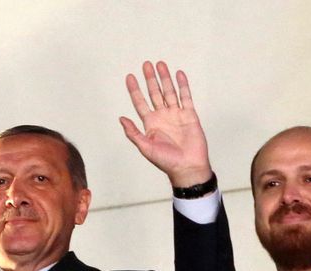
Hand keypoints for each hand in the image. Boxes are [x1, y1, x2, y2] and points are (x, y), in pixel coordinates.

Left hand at [120, 61, 211, 187]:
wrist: (187, 167)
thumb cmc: (166, 161)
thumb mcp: (145, 147)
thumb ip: (133, 133)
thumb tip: (121, 118)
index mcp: (151, 124)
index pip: (140, 102)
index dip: (135, 90)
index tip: (130, 77)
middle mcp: (162, 116)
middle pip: (154, 93)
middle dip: (150, 79)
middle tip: (146, 64)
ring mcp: (176, 114)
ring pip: (169, 92)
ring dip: (165, 78)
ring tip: (160, 64)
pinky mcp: (189, 115)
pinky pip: (185, 97)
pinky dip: (182, 85)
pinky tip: (178, 74)